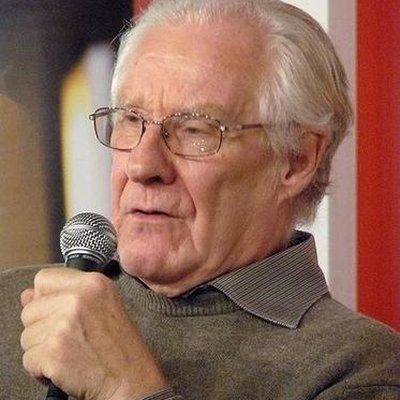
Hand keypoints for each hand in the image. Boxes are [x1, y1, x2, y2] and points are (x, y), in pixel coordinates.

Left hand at [20, 268, 167, 399]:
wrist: (130, 378)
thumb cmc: (119, 346)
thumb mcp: (102, 306)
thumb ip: (64, 295)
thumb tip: (28, 295)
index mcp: (93, 283)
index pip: (44, 278)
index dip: (46, 298)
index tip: (58, 312)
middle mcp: (78, 297)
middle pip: (30, 309)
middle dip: (43, 327)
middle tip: (70, 337)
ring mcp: (65, 323)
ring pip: (27, 335)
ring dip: (42, 349)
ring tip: (70, 351)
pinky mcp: (54, 350)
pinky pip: (28, 359)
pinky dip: (41, 369)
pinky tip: (64, 366)